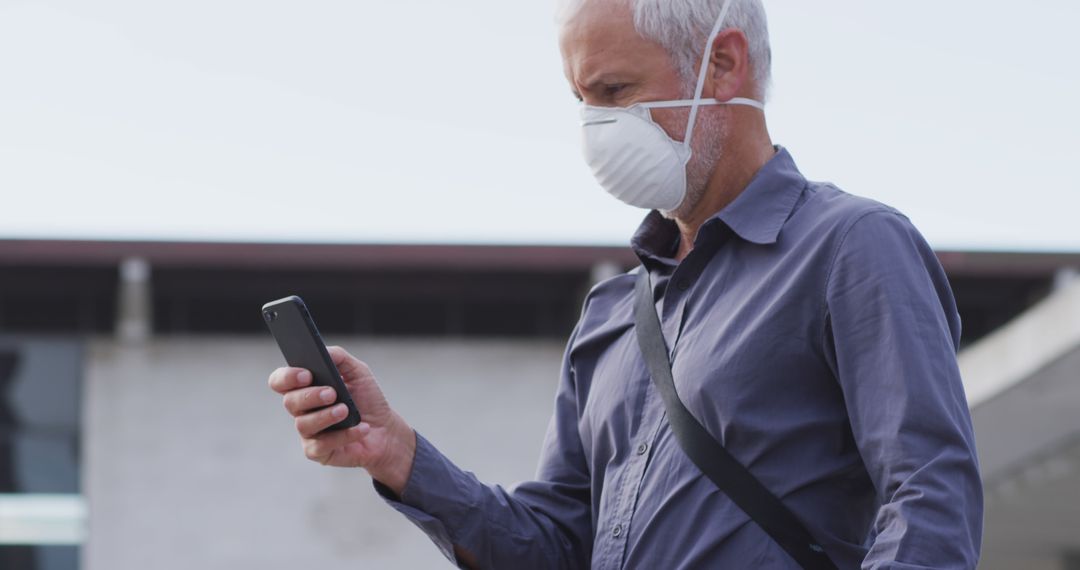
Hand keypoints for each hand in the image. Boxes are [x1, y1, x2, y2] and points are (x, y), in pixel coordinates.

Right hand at [267, 346, 416, 494]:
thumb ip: (339, 357)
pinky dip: (343, 435)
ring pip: (303, 424)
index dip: (287, 377)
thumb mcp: (358, 371)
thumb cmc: (367, 399)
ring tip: (345, 411)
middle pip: (290, 402)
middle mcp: (301, 410)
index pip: (281, 381)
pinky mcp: (318, 452)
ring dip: (326, 416)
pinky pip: (321, 445)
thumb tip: (322, 350)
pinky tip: (360, 428)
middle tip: (332, 393)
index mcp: (305, 388)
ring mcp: (308, 432)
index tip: (306, 374)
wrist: (385, 429)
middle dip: (310, 396)